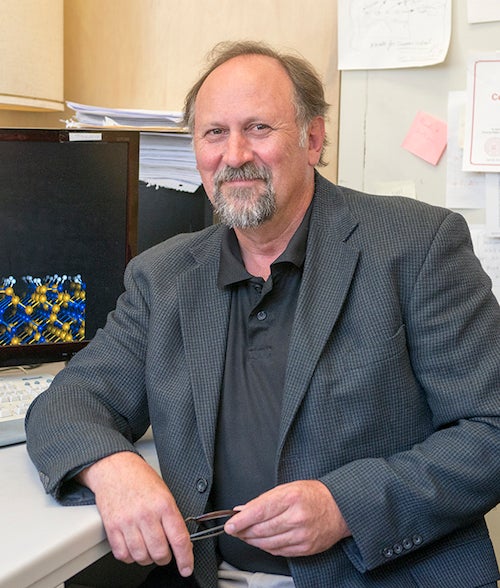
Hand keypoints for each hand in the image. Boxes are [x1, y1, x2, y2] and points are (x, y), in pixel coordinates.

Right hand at [77, 451, 193, 575]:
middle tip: (165, 553)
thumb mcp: (164, 493)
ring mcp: (127, 522)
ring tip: (148, 548)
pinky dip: (130, 556)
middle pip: (159, 552)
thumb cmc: (140, 478)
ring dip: (147, 558)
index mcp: (163, 504)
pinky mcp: (112, 528)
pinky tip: (134, 547)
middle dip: (165, 558)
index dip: (185, 558)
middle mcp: (146, 514)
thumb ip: (172, 517)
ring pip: (141, 557)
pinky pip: (122, 554)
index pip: (179, 539)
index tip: (187, 567)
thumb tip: (181, 541)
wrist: (115, 468)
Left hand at [224, 480, 350, 557]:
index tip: (230, 525)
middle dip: (243, 531)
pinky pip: (278, 551)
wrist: (340, 508)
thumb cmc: (314, 495)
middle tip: (235, 529)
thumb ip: (265, 499)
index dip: (241, 520)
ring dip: (252, 540)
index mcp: (291, 498)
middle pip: (261, 529)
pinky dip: (266, 547)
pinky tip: (262, 541)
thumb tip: (244, 509)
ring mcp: (301, 535)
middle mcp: (296, 517)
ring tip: (246, 534)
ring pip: (267, 543)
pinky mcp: (305, 549)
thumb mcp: (288, 487)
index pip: (259, 511)